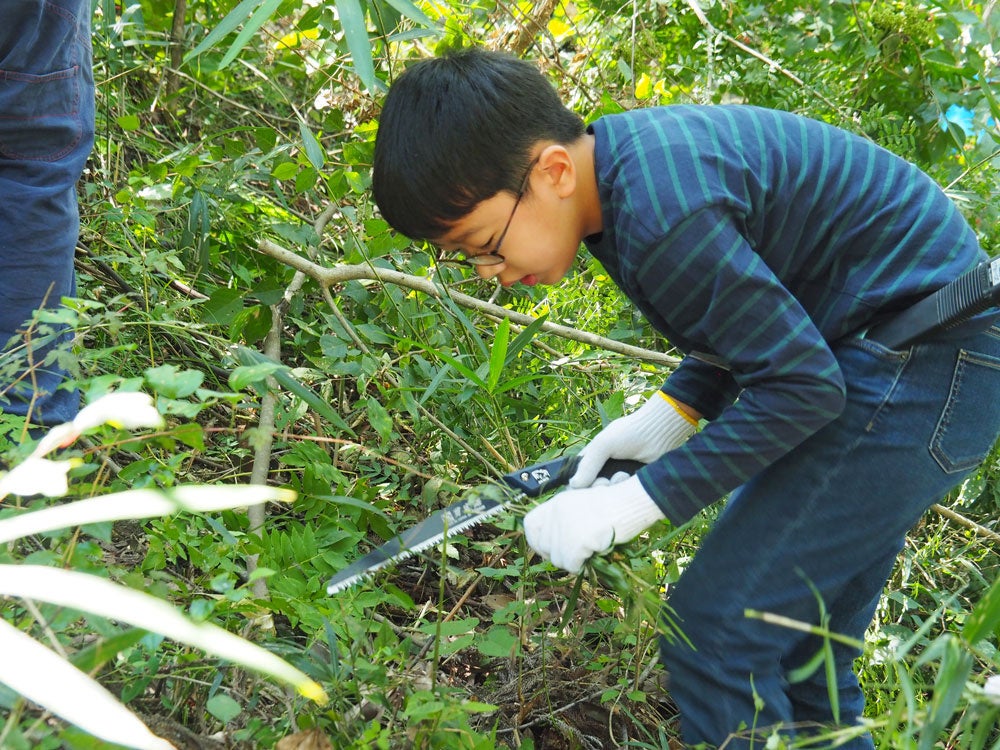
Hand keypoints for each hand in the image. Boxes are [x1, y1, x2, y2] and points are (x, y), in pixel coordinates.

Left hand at [523, 475, 663, 572]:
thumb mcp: (583, 505)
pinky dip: (582, 566)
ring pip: (557, 560)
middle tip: (575, 555)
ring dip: (573, 561)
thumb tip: (554, 547)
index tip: (550, 548)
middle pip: (544, 547)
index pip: (530, 525)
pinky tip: (594, 556)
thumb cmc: (615, 505)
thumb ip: (566, 520)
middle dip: (558, 555)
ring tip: (589, 551)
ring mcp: (565, 527)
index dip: (537, 540)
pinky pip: (571, 565)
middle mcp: (556, 513)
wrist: (632, 502)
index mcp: (557, 502)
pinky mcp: (577, 541)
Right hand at [571, 392, 697, 488]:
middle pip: (593, 490)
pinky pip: (626, 495)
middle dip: (598, 488)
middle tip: (605, 482)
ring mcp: (620, 478)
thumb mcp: (603, 444)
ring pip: (610, 495)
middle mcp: (605, 469)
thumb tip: (573, 485)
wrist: (660, 433)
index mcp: (593, 458)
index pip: (578, 478)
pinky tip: (630, 479)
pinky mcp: (635, 485)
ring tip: (622, 476)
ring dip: (614, 488)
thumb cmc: (629, 433)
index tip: (584, 487)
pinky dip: (626, 490)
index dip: (579, 486)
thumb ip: (588, 465)